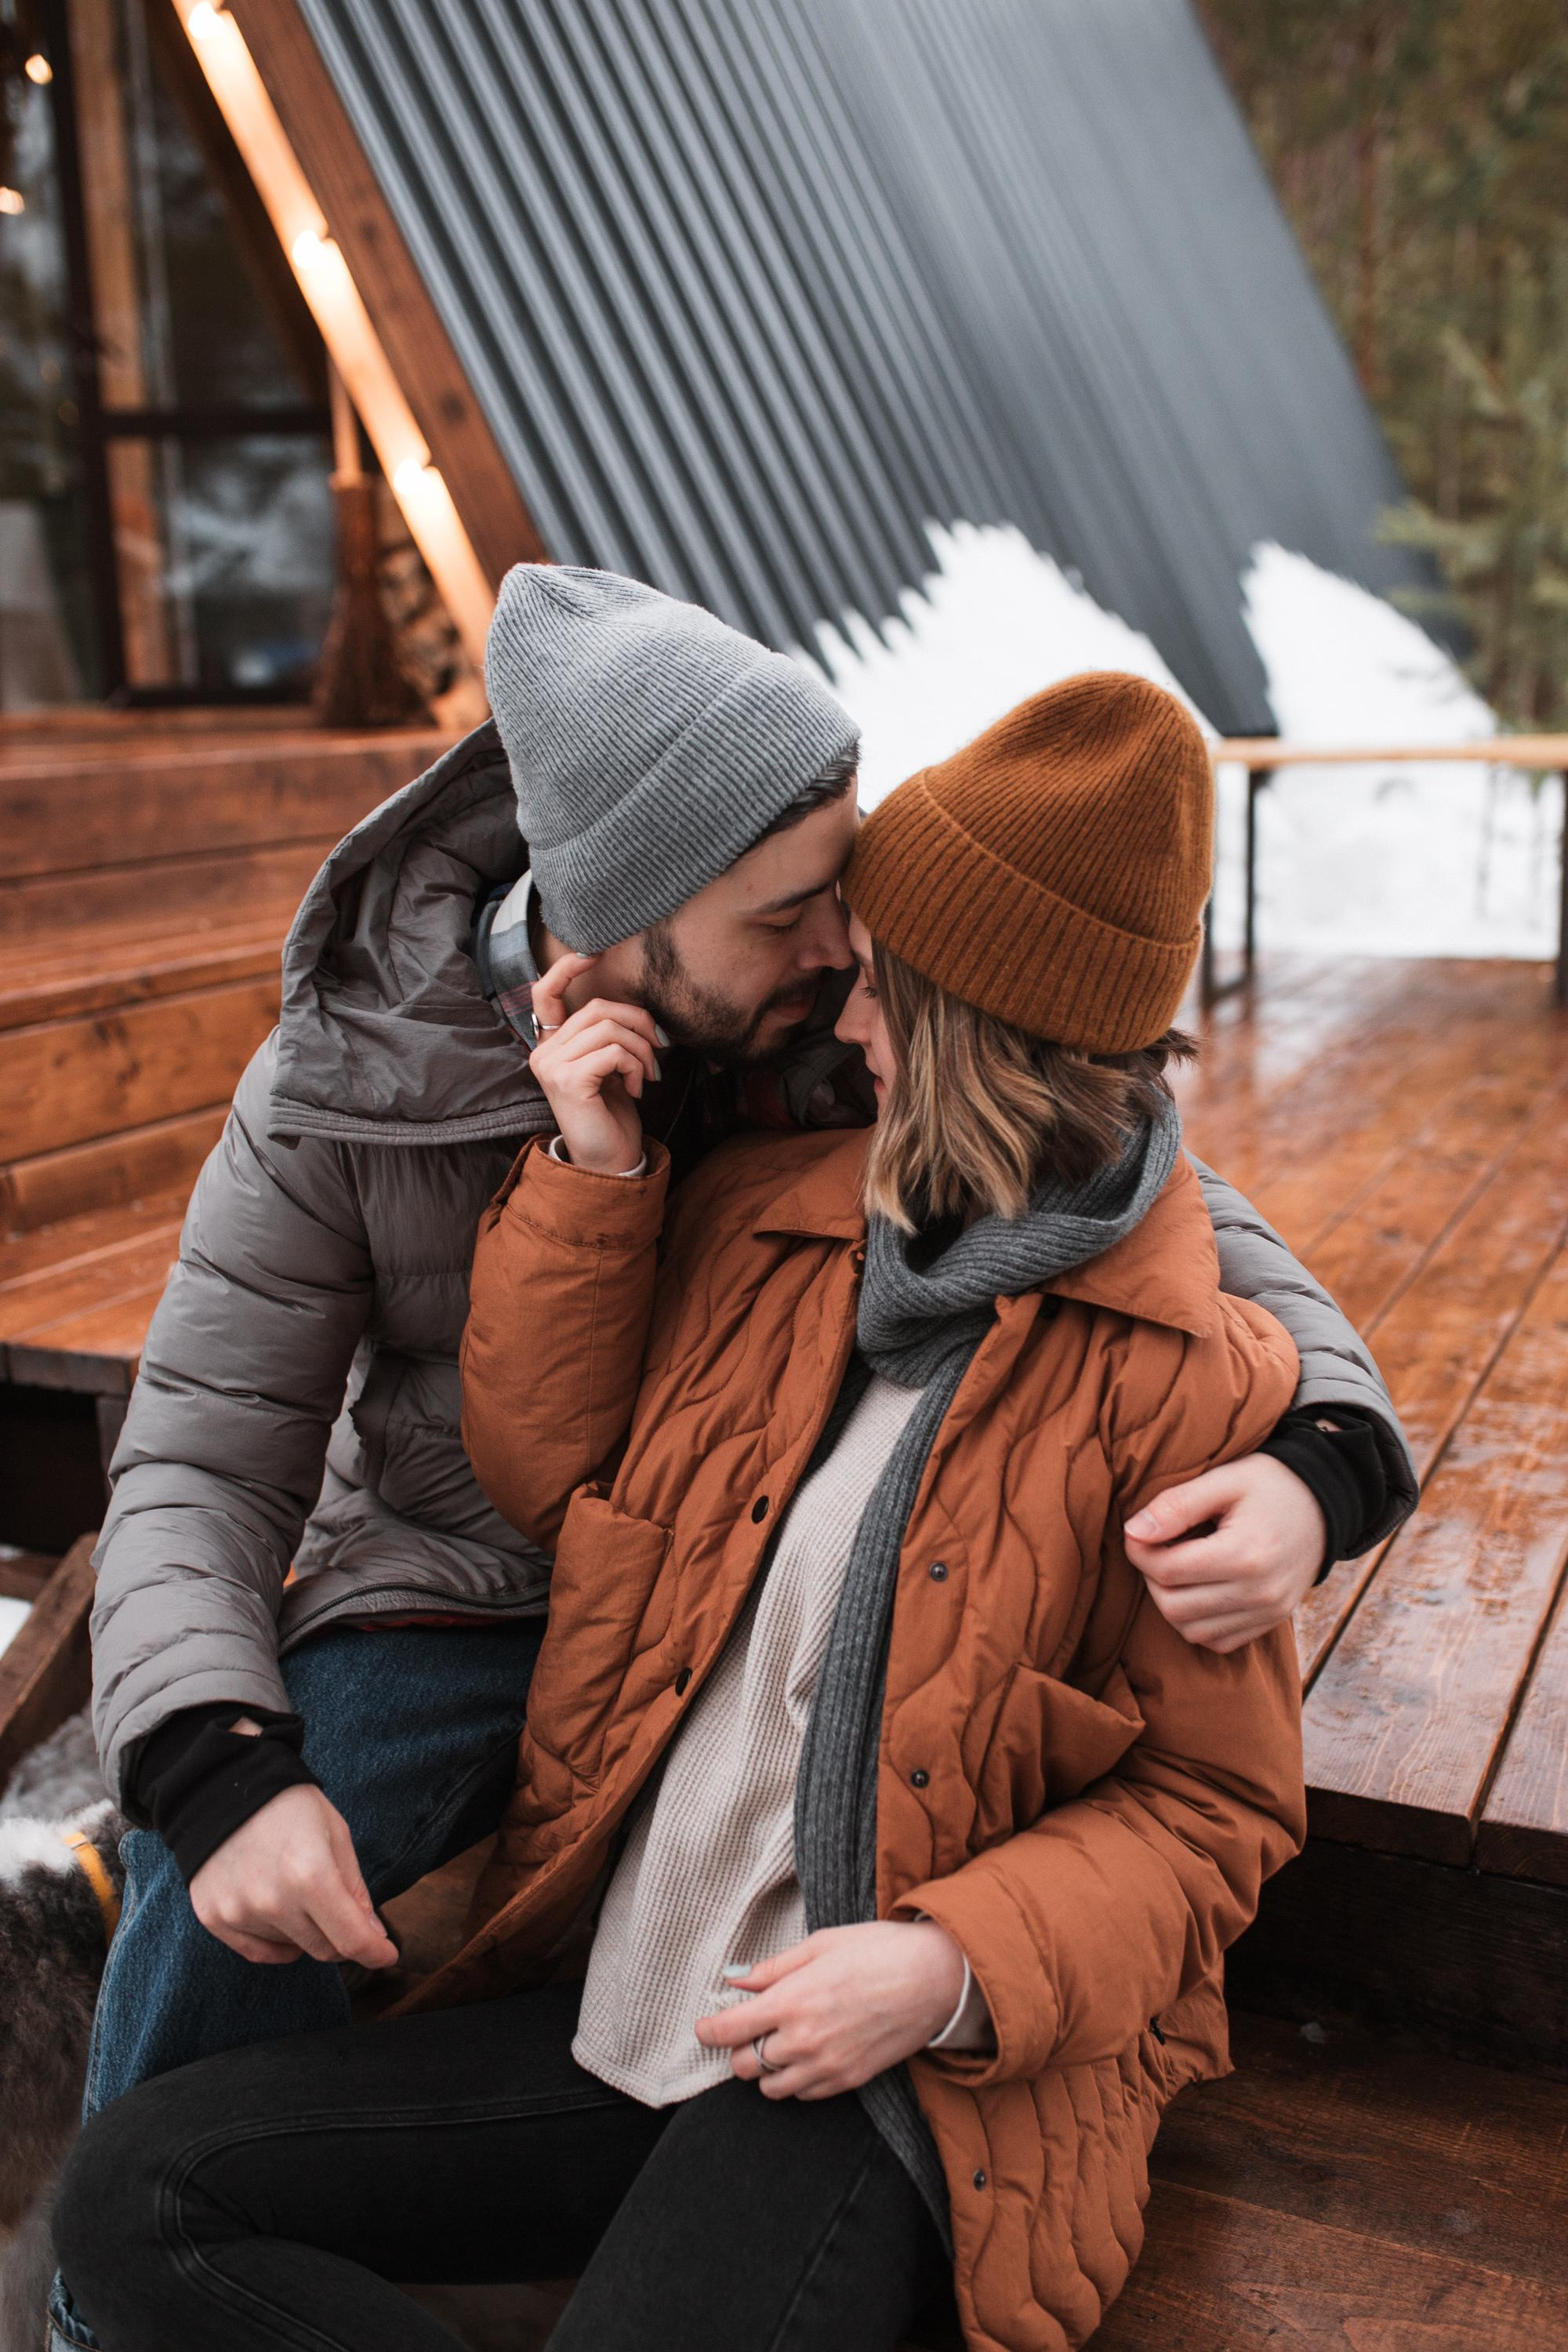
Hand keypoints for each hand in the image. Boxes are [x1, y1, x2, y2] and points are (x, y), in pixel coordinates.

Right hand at [188, 1783, 398, 1969]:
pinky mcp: (214, 1917)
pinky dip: (278, 1942)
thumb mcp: (336, 1836)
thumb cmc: (290, 1806)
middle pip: (323, 1949)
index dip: (376, 1952)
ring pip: (292, 1949)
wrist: (226, 1785)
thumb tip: (373, 1935)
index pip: (351, 1939)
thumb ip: (355, 1889)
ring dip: (306, 1931)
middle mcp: (272, 1901)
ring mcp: (239, 1912)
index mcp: (310, 1875)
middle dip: (344, 1939)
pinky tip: (281, 1914)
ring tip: (297, 1888)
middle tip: (345, 1914)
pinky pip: (258, 1952)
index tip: (386, 1954)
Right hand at [528, 950, 664, 1175]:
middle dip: (638, 1022)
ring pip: (609, 1029)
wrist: (608, 1159)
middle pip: (597, 1009)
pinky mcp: (568, 1081)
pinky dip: (636, 1066)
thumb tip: (640, 1012)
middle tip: (658, 1048)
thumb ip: (609, 1035)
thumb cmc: (611, 1113)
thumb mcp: (610, 1066)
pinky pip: (614, 1052)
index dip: (566, 968)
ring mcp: (552, 1067)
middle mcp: (543, 1053)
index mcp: (551, 1045)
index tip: (593, 953)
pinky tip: (637, 1088)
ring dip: (642, 1049)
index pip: (544, 994)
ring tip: (648, 1074)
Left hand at [694, 1922, 966, 2099]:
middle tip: (750, 2028)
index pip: (729, 2030)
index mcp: (791, 2001)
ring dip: (766, 2068)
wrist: (934, 1978)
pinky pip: (803, 2095)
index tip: (705, 2026)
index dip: (708, 2030)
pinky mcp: (848, 2081)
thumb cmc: (878, 1950)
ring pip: (770, 2088)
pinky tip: (807, 2055)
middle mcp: (803, 2041)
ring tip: (780, 2043)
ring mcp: (827, 2066)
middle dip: (739, 2048)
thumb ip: (773, 1968)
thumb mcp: (821, 1945)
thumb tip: (735, 1978)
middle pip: (744, 2066)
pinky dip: (795, 2080)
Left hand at [1124, 1452, 1325, 1653]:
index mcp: (1245, 1554)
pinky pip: (1217, 1642)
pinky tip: (1199, 1589)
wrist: (1325, 1503)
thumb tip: (1133, 1532)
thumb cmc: (1270, 1485)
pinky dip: (1198, 1622)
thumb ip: (1176, 1505)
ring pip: (1191, 1630)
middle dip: (1152, 1578)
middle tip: (1158, 1549)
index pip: (1167, 1570)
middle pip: (1173, 1606)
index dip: (1140, 1552)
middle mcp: (1260, 1593)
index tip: (1138, 1532)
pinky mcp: (1271, 1622)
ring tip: (1179, 1567)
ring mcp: (1269, 1613)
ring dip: (1171, 1602)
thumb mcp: (1224, 1480)